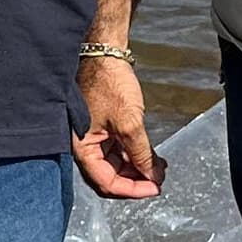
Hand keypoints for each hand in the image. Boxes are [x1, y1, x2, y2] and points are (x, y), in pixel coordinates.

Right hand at [71, 55, 158, 198]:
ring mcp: (94, 136)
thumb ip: (141, 154)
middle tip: (158, 180)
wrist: (104, 52)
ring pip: (116, 163)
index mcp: (82, 148)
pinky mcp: (103, 126)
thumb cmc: (107, 82)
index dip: (132, 189)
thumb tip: (152, 177)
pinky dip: (135, 154)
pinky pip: (118, 149)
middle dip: (135, 180)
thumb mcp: (130, 123)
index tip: (154, 188)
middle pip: (110, 175)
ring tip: (159, 167)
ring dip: (137, 168)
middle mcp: (85, 145)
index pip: (106, 182)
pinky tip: (152, 155)